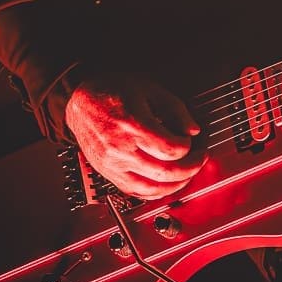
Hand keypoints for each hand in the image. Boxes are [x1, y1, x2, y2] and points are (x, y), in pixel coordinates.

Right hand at [63, 72, 205, 199]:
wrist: (81, 101)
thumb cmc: (112, 91)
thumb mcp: (149, 88)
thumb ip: (175, 108)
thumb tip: (193, 129)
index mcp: (131, 124)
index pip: (170, 149)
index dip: (189, 146)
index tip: (192, 139)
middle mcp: (120, 148)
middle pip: (165, 172)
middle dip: (191, 168)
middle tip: (200, 158)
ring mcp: (112, 165)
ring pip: (151, 189)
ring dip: (177, 184)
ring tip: (188, 173)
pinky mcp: (108, 173)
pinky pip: (135, 192)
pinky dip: (156, 193)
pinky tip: (167, 183)